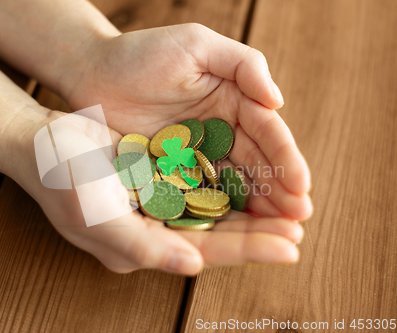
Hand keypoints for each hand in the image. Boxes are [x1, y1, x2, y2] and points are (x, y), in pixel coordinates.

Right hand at [16, 110, 303, 274]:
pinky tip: (254, 174)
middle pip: (214, 231)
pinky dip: (226, 178)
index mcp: (141, 247)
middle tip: (300, 226)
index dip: (246, 249)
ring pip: (211, 206)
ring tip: (289, 204)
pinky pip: (199, 178)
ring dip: (248, 204)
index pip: (203, 250)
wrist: (44, 142)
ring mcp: (157, 200)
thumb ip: (145, 248)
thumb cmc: (65, 184)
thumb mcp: (99, 221)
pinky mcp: (159, 173)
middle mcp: (154, 228)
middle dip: (257, 231)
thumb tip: (192, 266)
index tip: (290, 247)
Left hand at [62, 23, 311, 220]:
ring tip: (278, 232)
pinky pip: (197, 194)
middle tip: (298, 219)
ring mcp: (195, 156)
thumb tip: (278, 102)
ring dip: (256, 208)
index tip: (302, 186)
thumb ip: (243, 64)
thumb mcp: (197, 44)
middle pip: (255, 164)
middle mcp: (220, 132)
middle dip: (279, 190)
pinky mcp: (170, 173)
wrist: (94, 71)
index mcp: (233, 102)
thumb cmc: (142, 52)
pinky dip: (216, 212)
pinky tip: (234, 231)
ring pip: (231, 184)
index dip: (286, 159)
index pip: (266, 133)